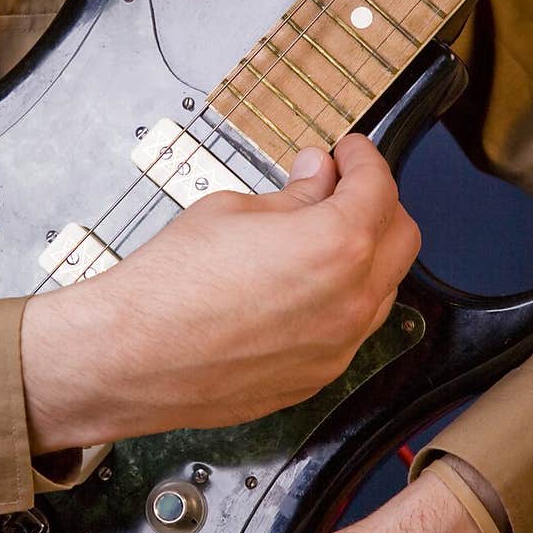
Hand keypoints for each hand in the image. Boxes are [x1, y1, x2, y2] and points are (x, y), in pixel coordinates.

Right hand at [21, 134, 420, 453]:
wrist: (130, 356)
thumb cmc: (168, 286)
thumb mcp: (230, 211)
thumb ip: (291, 196)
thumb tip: (317, 177)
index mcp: (336, 246)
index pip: (379, 189)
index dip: (364, 161)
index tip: (349, 153)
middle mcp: (350, 302)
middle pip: (401, 239)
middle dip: (377, 205)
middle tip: (339, 187)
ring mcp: (337, 348)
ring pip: (380, 290)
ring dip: (363, 257)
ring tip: (314, 238)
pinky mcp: (314, 379)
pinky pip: (348, 332)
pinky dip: (339, 301)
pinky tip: (299, 288)